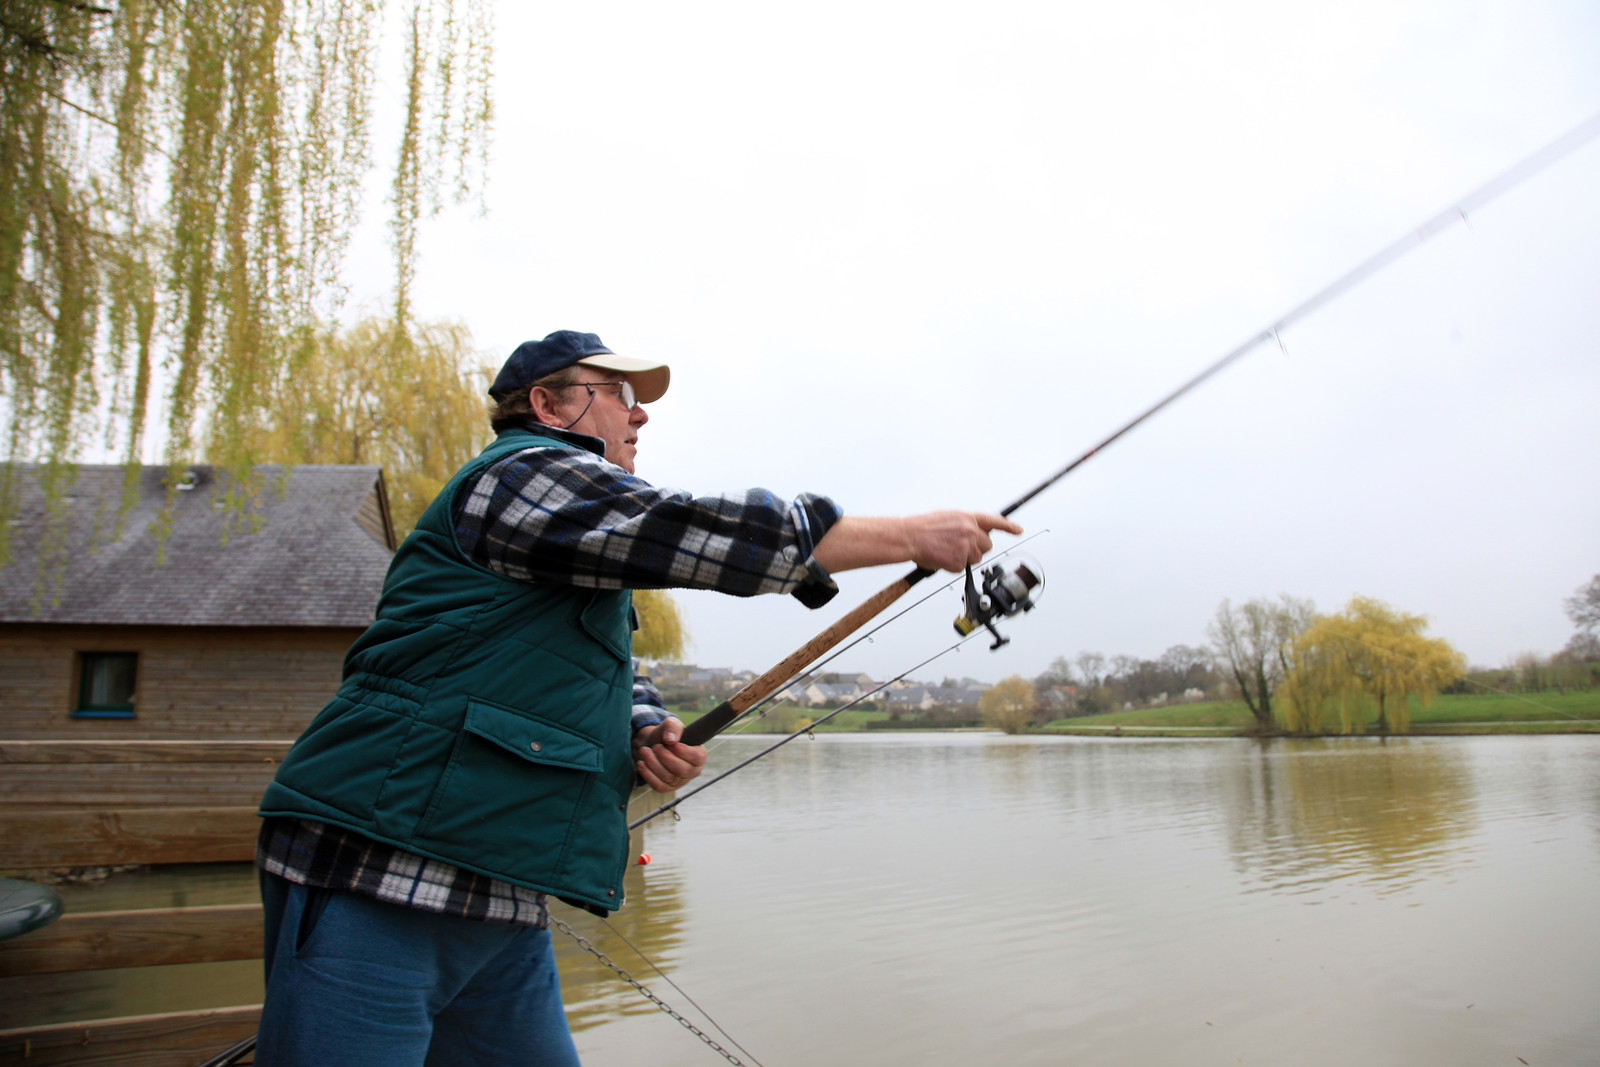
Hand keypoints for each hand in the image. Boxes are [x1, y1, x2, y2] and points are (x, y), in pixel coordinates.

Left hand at [632, 716, 706, 792]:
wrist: (651, 744)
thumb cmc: (666, 734)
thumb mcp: (670, 724)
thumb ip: (673, 727)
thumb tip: (670, 740)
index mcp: (699, 755)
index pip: (698, 757)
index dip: (683, 751)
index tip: (670, 744)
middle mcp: (692, 771)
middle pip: (682, 770)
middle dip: (665, 758)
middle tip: (656, 747)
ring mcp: (680, 781)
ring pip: (669, 778)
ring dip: (653, 763)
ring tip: (644, 750)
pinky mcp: (667, 787)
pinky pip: (659, 786)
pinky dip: (648, 775)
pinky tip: (641, 763)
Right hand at [902, 511, 1021, 571]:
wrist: (910, 537)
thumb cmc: (924, 527)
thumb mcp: (948, 518)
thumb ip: (964, 524)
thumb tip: (972, 532)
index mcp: (968, 518)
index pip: (994, 521)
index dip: (1009, 526)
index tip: (1018, 530)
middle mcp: (970, 531)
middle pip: (987, 545)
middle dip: (977, 548)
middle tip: (961, 547)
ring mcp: (966, 547)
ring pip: (976, 558)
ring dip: (965, 557)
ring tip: (947, 551)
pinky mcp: (960, 562)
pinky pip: (962, 567)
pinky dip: (953, 566)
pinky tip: (942, 558)